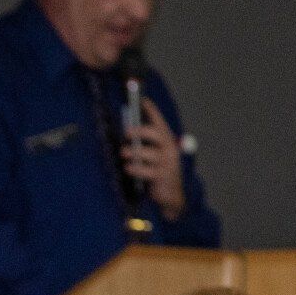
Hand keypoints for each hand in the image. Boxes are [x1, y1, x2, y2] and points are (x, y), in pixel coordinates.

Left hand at [121, 96, 186, 221]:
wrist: (171, 195)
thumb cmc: (158, 171)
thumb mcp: (152, 155)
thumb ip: (143, 144)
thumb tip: (127, 132)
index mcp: (166, 141)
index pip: (159, 122)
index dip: (152, 110)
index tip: (142, 100)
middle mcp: (169, 148)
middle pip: (157, 134)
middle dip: (141, 130)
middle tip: (127, 132)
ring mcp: (168, 162)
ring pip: (150, 153)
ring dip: (135, 151)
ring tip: (124, 153)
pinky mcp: (163, 176)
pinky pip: (147, 170)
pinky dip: (136, 168)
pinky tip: (128, 168)